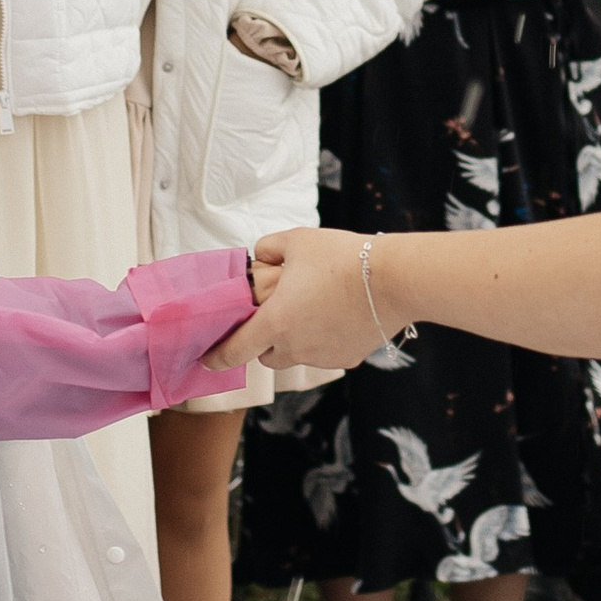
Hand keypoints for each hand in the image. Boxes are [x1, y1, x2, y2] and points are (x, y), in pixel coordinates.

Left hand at [212, 225, 383, 371]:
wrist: (393, 279)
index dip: (216, 357)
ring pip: (298, 355)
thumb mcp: (296, 240)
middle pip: (267, 356)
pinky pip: (326, 354)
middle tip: (276, 316)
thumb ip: (268, 248)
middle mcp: (295, 347)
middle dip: (264, 342)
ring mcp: (322, 358)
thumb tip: (261, 256)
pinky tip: (338, 316)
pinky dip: (324, 341)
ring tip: (315, 308)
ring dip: (296, 340)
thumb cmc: (342, 257)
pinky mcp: (347, 359)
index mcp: (275, 322)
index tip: (206, 360)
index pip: (235, 350)